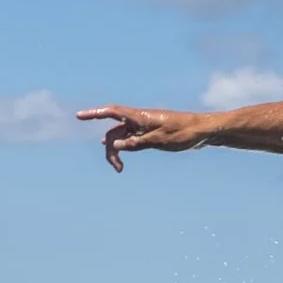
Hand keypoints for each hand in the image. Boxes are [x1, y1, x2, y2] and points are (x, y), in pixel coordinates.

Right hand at [74, 105, 211, 171]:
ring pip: (122, 137)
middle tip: (117, 169)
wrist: (203, 131)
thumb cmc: (184, 133)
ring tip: (120, 169)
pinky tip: (119, 154)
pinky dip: (125, 148)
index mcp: (141, 117)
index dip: (94, 114)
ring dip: (118, 152)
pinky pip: (132, 139)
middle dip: (110, 149)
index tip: (78, 116)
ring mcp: (145, 126)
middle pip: (115, 132)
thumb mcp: (159, 141)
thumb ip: (136, 143)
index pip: (112, 112)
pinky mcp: (151, 133)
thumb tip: (114, 146)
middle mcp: (140, 120)